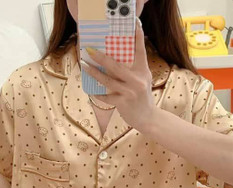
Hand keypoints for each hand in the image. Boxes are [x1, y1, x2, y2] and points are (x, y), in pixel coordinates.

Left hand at [82, 16, 156, 131]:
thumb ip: (132, 70)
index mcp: (143, 71)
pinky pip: (106, 96)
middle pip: (116, 65)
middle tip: (89, 50)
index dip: (137, 36)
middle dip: (100, 57)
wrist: (148, 118)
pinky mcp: (123, 103)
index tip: (134, 23)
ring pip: (107, 80)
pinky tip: (91, 91)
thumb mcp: (142, 80)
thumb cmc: (142, 97)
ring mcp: (130, 92)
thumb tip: (113, 59)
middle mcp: (137, 80)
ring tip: (84, 65)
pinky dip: (98, 94)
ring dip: (93, 72)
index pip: (140, 50)